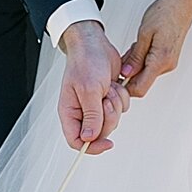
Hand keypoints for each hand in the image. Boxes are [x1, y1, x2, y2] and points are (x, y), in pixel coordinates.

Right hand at [58, 21, 127, 152]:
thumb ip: (91, 116)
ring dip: (116, 103)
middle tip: (106, 100)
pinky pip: (122, 108)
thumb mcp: (89, 90)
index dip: (92, 146)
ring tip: (108, 87)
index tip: (107, 143)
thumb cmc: (85, 62)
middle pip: (100, 132)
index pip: (77, 141)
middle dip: (109, 116)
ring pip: (113, 120)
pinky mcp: (108, 99)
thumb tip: (89, 139)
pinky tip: (113, 84)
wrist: (95, 44)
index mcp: (70, 112)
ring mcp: (96, 106)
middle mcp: (82, 112)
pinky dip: (122, 97)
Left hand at [120, 0, 191, 98]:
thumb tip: (126, 73)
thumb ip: (135, 56)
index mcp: (160, 61)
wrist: (183, 3)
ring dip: (136, 62)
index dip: (125, 87)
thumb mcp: (144, 33)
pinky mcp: (168, 57)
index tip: (115, 79)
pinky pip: (151, 64)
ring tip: (136, 44)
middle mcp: (167, 65)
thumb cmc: (166, 13)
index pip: (140, 88)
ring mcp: (169, 62)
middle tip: (125, 53)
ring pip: (145, 72)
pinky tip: (142, 44)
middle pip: (141, 81)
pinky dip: (142, 58)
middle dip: (129, 71)